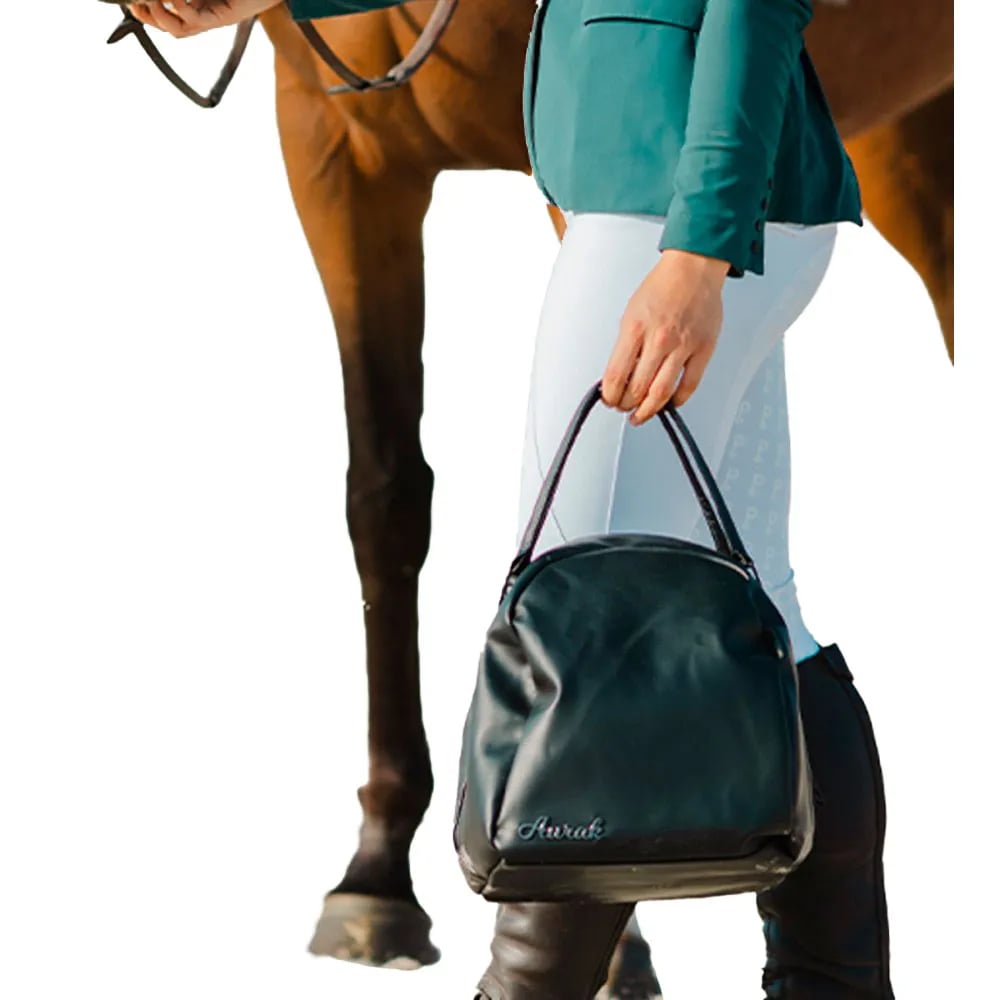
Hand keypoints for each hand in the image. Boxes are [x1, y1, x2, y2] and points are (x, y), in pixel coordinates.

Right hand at [126, 0, 283, 37]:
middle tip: (136, 5)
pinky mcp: (225, 18)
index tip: (133, 4)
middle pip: (172, 29)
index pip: (171, 17)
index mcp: (202, 6)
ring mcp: (216, 19)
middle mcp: (208, 16)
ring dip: (162, 17)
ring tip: (153, 0)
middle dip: (151, 20)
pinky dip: (180, 8)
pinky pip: (196, 19)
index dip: (150, 15)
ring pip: (182, 31)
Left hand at [600, 248, 728, 424]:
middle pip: (637, 389)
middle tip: (624, 408)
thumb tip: (619, 375)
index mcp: (635, 329)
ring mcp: (682, 346)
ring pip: (661, 393)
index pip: (616, 375)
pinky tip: (669, 403)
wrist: (693, 269)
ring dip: (648, 410)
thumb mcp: (631, 313)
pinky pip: (689, 385)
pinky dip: (677, 400)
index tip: (609, 400)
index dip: (610, 395)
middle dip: (626, 405)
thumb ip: (625, 346)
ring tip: (641, 414)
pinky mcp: (703, 350)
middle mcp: (658, 339)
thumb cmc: (662, 288)